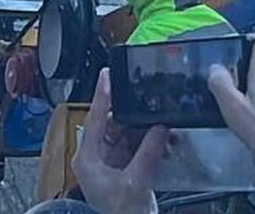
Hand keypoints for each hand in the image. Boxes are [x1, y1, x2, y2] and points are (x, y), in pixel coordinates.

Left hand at [71, 69, 168, 213]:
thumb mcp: (136, 180)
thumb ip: (149, 151)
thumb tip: (161, 127)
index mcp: (88, 159)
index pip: (95, 119)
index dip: (103, 95)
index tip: (107, 74)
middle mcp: (96, 158)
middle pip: (114, 125)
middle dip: (135, 116)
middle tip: (149, 100)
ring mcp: (111, 164)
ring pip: (129, 136)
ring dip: (147, 131)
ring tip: (165, 126)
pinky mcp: (125, 170)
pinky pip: (138, 148)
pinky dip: (151, 144)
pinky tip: (166, 141)